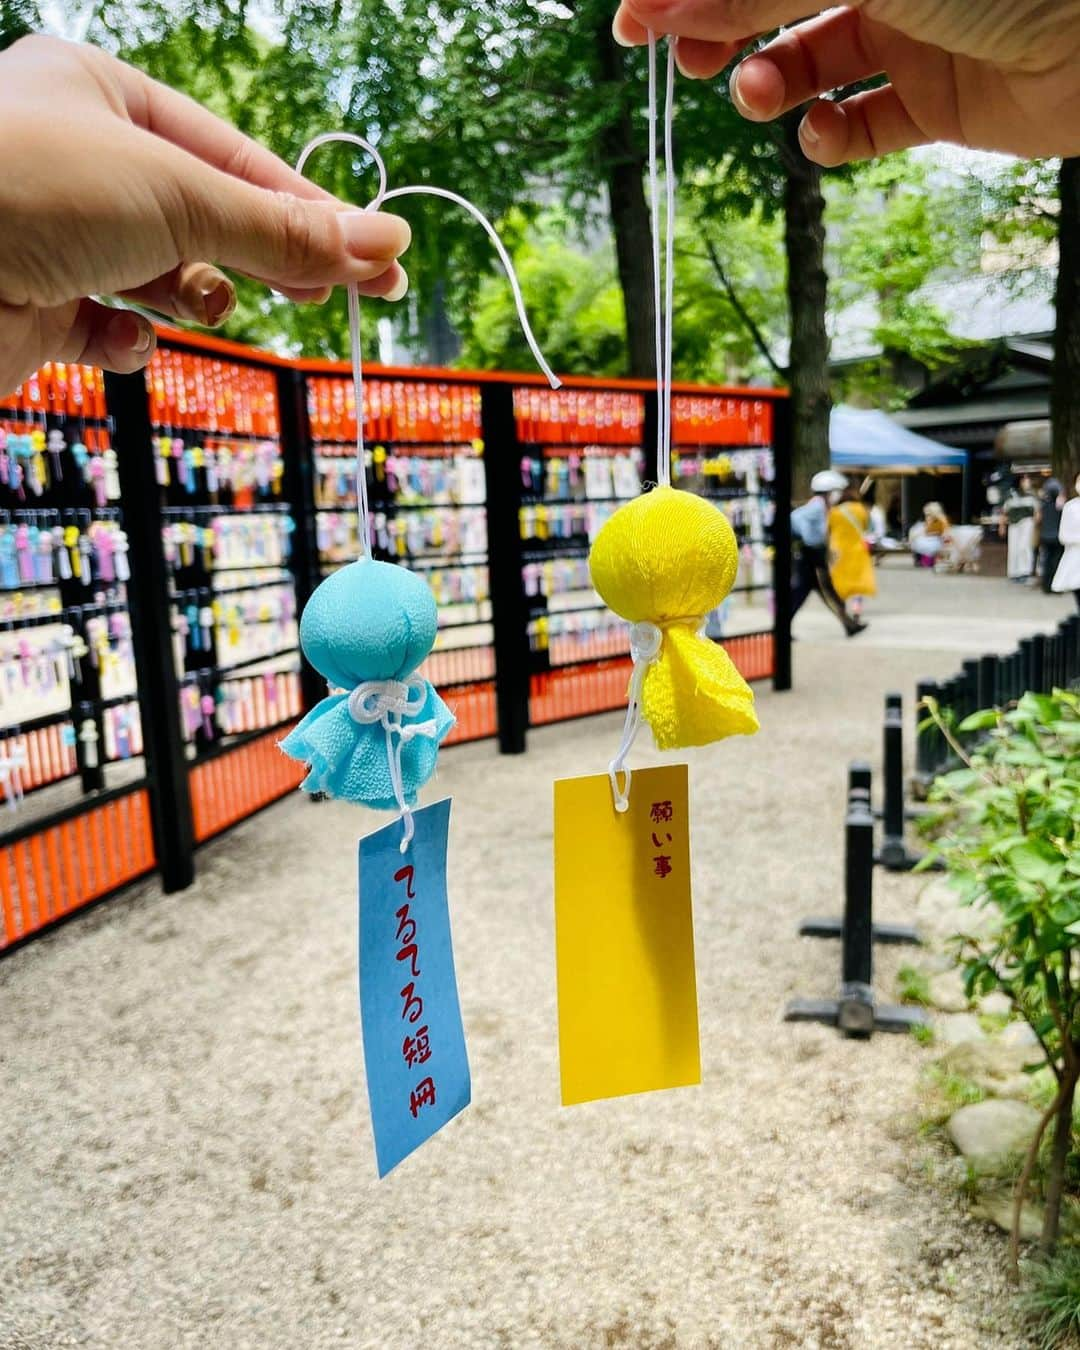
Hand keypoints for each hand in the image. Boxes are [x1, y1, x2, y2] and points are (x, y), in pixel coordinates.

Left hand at [0, 36, 411, 391]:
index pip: (234, 158)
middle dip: (261, 258)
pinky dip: (125, 339)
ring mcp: (54, 235)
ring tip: (197, 304)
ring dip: (189, 297)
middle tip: (334, 297)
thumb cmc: (25, 190)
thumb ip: (281, 227)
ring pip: (162, 276)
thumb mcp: (176, 194)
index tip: (376, 261)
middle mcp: (76, 160)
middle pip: (205, 216)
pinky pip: (110, 327)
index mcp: (99, 95)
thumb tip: (385, 242)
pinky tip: (115, 337)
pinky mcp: (34, 306)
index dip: (311, 211)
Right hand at [613, 0, 1079, 164]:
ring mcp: (915, 31)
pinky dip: (829, 138)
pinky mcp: (940, 100)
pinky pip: (863, 125)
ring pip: (810, 64)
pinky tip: (819, 133)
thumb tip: (667, 6)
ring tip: (759, 95)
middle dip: (721, 31)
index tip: (637, 19)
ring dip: (769, 86)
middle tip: (688, 61)